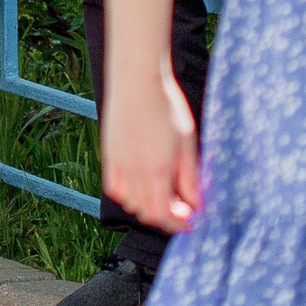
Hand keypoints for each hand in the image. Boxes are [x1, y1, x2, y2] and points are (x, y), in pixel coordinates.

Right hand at [102, 54, 199, 233]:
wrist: (138, 81)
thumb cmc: (167, 108)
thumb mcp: (187, 144)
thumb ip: (190, 178)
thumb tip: (196, 205)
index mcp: (156, 170)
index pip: (162, 214)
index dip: (178, 223)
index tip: (192, 221)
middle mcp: (133, 170)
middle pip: (145, 212)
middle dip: (166, 217)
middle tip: (183, 209)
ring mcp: (118, 162)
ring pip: (129, 202)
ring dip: (146, 206)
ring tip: (164, 196)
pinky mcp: (109, 153)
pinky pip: (114, 186)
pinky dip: (127, 194)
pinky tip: (141, 185)